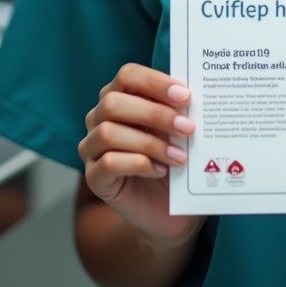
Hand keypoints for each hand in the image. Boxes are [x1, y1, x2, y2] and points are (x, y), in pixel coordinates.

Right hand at [79, 63, 205, 248]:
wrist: (171, 211)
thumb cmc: (175, 162)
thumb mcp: (178, 133)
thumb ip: (179, 111)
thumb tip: (194, 96)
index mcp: (120, 97)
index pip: (127, 75)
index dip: (155, 82)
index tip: (185, 96)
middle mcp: (98, 118)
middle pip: (113, 102)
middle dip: (155, 113)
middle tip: (187, 127)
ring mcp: (91, 148)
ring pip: (109, 133)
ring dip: (150, 143)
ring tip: (179, 156)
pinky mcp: (94, 177)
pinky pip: (108, 162)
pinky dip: (138, 164)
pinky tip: (160, 170)